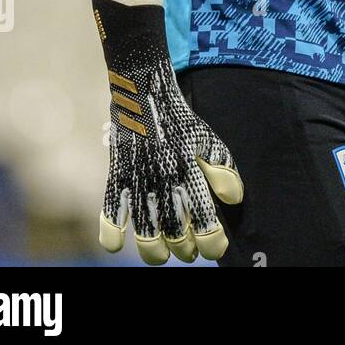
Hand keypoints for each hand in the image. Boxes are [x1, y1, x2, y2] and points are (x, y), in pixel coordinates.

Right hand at [93, 0, 243, 263]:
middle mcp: (164, 174)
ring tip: (161, 257)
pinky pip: (110, 204)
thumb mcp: (207, 138)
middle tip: (189, 255)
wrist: (145, 87)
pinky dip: (109, 227)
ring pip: (143, 224)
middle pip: (173, 226)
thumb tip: (235, 199)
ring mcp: (138, 174)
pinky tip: (114, 245)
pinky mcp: (116, 170)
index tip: (216, 250)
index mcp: (190, 167)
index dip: (211, 237)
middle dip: (183, 247)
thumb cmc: (180, 118)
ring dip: (152, 248)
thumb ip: (222, 168)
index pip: (204, 213)